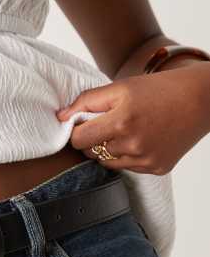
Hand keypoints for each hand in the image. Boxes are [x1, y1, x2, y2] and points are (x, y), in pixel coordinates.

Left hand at [56, 62, 209, 174]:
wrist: (201, 99)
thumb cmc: (159, 90)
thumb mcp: (121, 87)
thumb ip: (86, 101)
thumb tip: (60, 117)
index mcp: (121, 121)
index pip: (78, 140)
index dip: (77, 131)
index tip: (83, 124)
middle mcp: (132, 145)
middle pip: (90, 152)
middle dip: (92, 140)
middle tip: (106, 124)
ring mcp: (145, 160)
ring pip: (107, 162)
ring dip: (108, 150)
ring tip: (125, 131)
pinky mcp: (156, 169)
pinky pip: (127, 168)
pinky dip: (127, 156)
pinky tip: (140, 140)